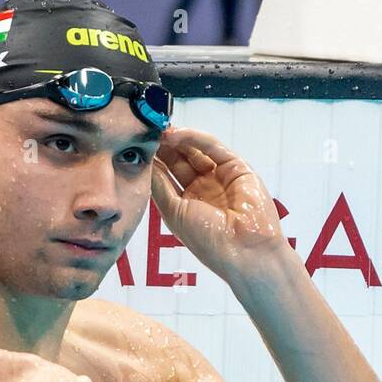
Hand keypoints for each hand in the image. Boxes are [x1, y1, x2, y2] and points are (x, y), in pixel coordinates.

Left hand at [151, 127, 292, 284]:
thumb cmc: (209, 240)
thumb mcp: (174, 212)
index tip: (136, 147)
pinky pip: (213, 147)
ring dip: (175, 140)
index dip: (153, 160)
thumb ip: (159, 185)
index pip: (167, 175)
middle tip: (145, 132)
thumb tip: (145, 161)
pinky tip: (175, 135)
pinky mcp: (237, 167)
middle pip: (179, 160)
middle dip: (163, 146)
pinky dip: (193, 138)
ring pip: (195, 150)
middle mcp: (204, 189)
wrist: (245, 251)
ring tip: (157, 130)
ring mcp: (220, 177)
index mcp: (188, 204)